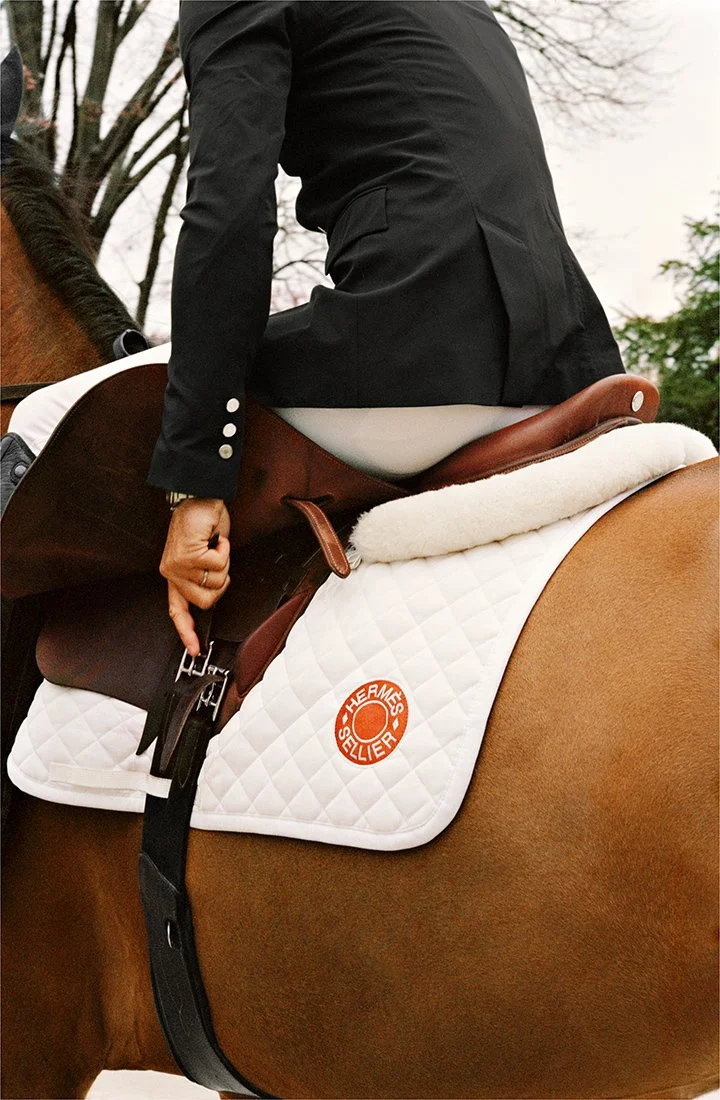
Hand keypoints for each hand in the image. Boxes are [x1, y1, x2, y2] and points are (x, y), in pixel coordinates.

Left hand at [159, 497, 230, 655]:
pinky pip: (219, 565)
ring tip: (214, 546)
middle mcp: (172, 574)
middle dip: (222, 582)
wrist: (199, 496)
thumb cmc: (203, 522)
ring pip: (215, 584)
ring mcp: (178, 566)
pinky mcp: (187, 556)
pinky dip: (224, 549)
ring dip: (224, 564)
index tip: (194, 649)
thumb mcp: (203, 554)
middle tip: (218, 561)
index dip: (187, 632)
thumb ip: (205, 574)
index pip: (177, 611)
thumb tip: (217, 589)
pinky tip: (215, 538)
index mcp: (175, 576)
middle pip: (207, 602)